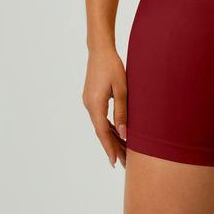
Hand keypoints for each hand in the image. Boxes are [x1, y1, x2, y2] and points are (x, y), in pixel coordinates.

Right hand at [82, 46, 127, 167]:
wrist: (100, 50)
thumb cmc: (113, 66)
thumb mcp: (122, 89)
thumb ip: (122, 111)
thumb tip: (124, 133)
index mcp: (95, 105)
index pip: (103, 132)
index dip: (110, 148)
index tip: (115, 162)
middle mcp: (89, 105)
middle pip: (101, 131)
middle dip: (112, 147)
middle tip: (123, 163)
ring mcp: (88, 102)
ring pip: (100, 125)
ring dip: (111, 137)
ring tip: (123, 151)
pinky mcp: (91, 98)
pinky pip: (100, 117)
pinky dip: (108, 127)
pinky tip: (117, 133)